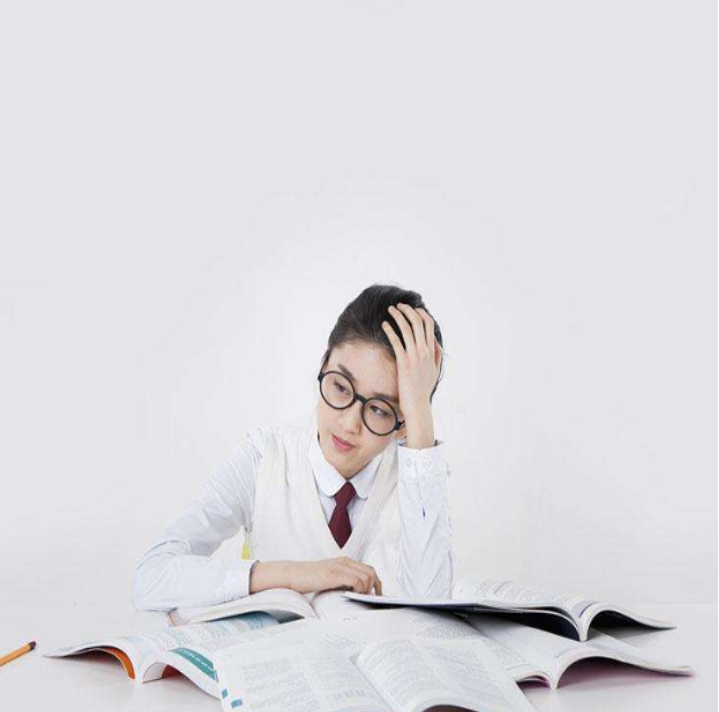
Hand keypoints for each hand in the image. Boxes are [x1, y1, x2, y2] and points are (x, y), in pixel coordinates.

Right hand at [249, 557, 382, 595]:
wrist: (293, 575)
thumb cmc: (309, 579)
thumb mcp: (329, 577)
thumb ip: (342, 580)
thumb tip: (355, 594)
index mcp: (345, 561)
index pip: (369, 569)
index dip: (377, 583)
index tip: (377, 596)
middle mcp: (345, 561)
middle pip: (371, 572)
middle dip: (375, 587)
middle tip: (371, 601)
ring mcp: (340, 567)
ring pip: (366, 577)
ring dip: (366, 590)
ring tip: (357, 599)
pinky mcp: (334, 574)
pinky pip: (356, 581)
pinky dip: (358, 590)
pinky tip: (351, 597)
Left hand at [382, 304, 441, 417]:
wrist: (418, 405)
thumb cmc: (424, 388)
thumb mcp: (435, 369)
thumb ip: (436, 353)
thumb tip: (433, 339)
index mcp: (431, 351)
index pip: (429, 324)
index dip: (421, 313)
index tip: (413, 309)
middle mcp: (424, 351)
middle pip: (418, 322)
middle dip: (408, 310)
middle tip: (398, 305)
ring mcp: (414, 356)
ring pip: (407, 329)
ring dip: (398, 316)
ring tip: (390, 310)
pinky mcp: (404, 363)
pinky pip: (396, 342)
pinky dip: (390, 331)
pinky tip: (384, 325)